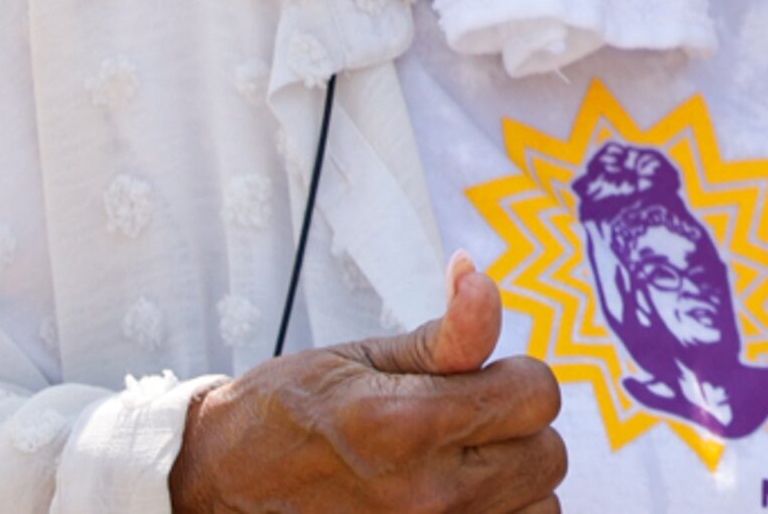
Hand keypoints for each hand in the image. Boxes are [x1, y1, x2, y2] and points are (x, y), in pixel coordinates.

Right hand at [170, 252, 565, 512]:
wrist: (219, 487)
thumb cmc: (290, 413)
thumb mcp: (362, 357)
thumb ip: (446, 333)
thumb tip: (481, 276)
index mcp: (407, 425)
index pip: (537, 394)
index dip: (514, 376)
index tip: (478, 378)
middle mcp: (425, 496)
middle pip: (548, 454)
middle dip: (517, 429)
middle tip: (464, 423)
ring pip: (540, 507)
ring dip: (514, 484)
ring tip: (460, 466)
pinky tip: (458, 497)